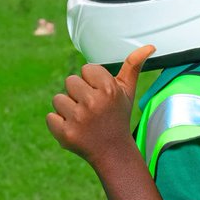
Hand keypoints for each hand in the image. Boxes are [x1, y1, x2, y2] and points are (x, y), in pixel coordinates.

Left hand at [47, 45, 154, 166]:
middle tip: (92, 109)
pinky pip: (50, 117)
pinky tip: (74, 129)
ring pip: (58, 98)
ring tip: (83, 119)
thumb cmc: (118, 116)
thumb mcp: (127, 91)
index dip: (92, 82)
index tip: (101, 96)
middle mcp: (93, 102)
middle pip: (70, 81)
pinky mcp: (65, 133)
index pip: (86, 69)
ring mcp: (78, 119)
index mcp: (108, 89)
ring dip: (67, 108)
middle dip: (78, 94)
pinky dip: (58, 123)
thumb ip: (133, 66)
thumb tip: (149, 46)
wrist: (113, 152)